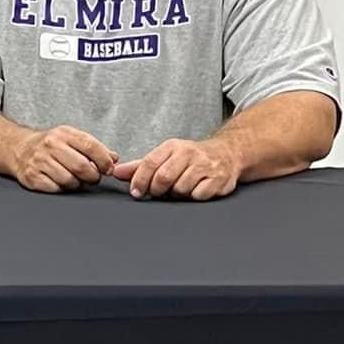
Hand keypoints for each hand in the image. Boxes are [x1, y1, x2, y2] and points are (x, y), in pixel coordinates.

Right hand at [10, 126, 116, 193]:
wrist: (18, 149)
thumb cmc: (49, 145)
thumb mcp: (71, 138)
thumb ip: (94, 147)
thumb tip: (114, 158)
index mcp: (63, 134)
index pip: (91, 146)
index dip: (104, 161)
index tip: (108, 169)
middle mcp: (50, 146)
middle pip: (82, 167)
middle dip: (92, 176)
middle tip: (92, 177)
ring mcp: (39, 161)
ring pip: (69, 180)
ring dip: (77, 184)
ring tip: (75, 179)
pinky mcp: (32, 177)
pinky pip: (56, 189)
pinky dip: (62, 189)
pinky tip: (60, 182)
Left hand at [112, 137, 238, 200]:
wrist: (227, 153)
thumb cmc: (191, 158)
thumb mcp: (166, 156)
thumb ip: (140, 166)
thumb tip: (116, 172)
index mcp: (173, 147)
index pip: (149, 163)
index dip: (139, 179)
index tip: (135, 192)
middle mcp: (189, 154)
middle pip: (164, 177)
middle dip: (157, 189)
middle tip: (158, 192)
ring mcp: (205, 166)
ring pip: (181, 188)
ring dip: (177, 194)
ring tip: (180, 188)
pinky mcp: (218, 179)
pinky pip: (198, 195)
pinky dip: (194, 196)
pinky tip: (195, 190)